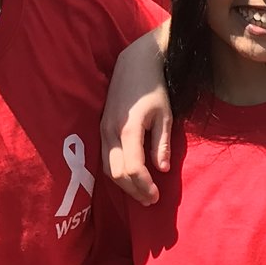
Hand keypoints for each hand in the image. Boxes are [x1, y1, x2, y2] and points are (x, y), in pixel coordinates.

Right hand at [104, 28, 173, 203]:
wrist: (134, 64)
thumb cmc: (154, 88)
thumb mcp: (164, 115)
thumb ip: (162, 143)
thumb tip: (161, 170)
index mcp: (128, 129)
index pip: (132, 169)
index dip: (144, 186)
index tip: (157, 196)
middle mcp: (110, 132)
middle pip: (116, 173)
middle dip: (133, 191)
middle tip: (150, 200)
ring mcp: (102, 130)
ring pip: (107, 168)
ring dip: (124, 185)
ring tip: (141, 193)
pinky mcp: (101, 128)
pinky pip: (105, 158)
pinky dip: (116, 173)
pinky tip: (129, 178)